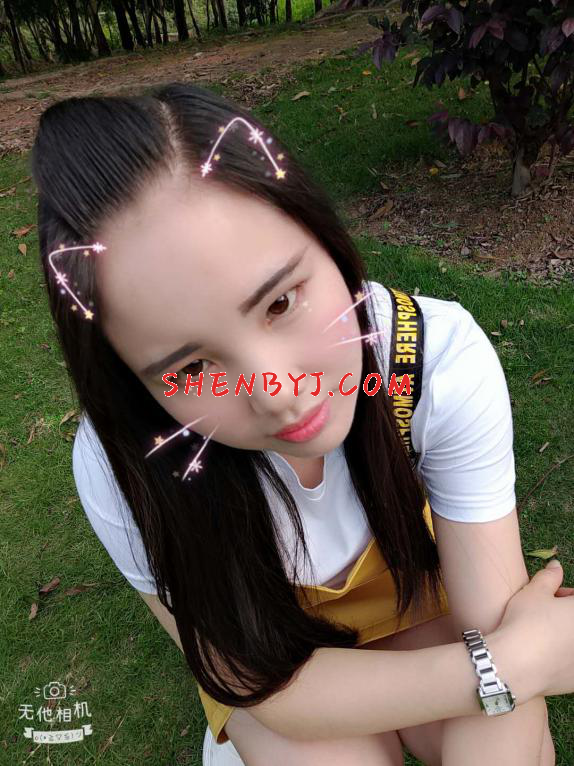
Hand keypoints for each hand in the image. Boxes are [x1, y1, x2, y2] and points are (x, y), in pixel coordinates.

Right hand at [496, 559, 573, 697]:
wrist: (515, 665)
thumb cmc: (526, 623)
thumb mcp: (534, 592)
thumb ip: (549, 577)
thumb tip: (556, 566)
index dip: (566, 596)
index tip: (554, 597)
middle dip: (567, 615)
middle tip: (548, 614)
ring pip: (572, 642)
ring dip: (566, 636)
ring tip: (545, 636)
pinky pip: (571, 664)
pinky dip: (563, 659)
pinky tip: (545, 657)